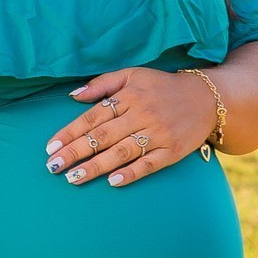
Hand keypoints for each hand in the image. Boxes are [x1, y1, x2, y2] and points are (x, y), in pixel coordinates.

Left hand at [45, 66, 218, 188]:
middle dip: (76, 152)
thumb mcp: (132, 75)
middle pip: (102, 137)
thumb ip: (102, 84)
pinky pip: (149, 164)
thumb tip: (72, 96)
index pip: (93, 117)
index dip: (70, 132)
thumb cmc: (162, 86)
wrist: (207, 98)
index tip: (50, 148)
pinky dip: (131, 173)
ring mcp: (158, 134)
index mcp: (129, 96)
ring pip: (121, 152)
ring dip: (96, 166)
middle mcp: (142, 114)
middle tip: (53, 167)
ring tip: (73, 178)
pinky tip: (113, 182)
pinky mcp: (172, 151)